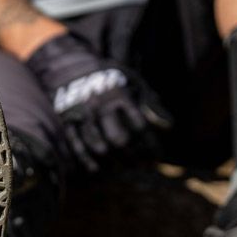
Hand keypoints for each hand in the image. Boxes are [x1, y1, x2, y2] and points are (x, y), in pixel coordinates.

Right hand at [25, 33, 170, 172]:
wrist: (70, 66)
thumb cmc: (109, 80)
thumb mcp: (132, 83)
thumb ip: (150, 104)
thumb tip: (168, 126)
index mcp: (120, 96)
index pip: (139, 126)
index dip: (149, 145)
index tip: (155, 157)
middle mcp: (101, 106)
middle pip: (119, 139)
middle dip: (132, 157)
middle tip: (139, 166)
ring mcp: (83, 115)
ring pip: (98, 146)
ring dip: (112, 162)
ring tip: (121, 168)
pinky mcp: (67, 121)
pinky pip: (77, 145)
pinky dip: (86, 160)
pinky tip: (97, 169)